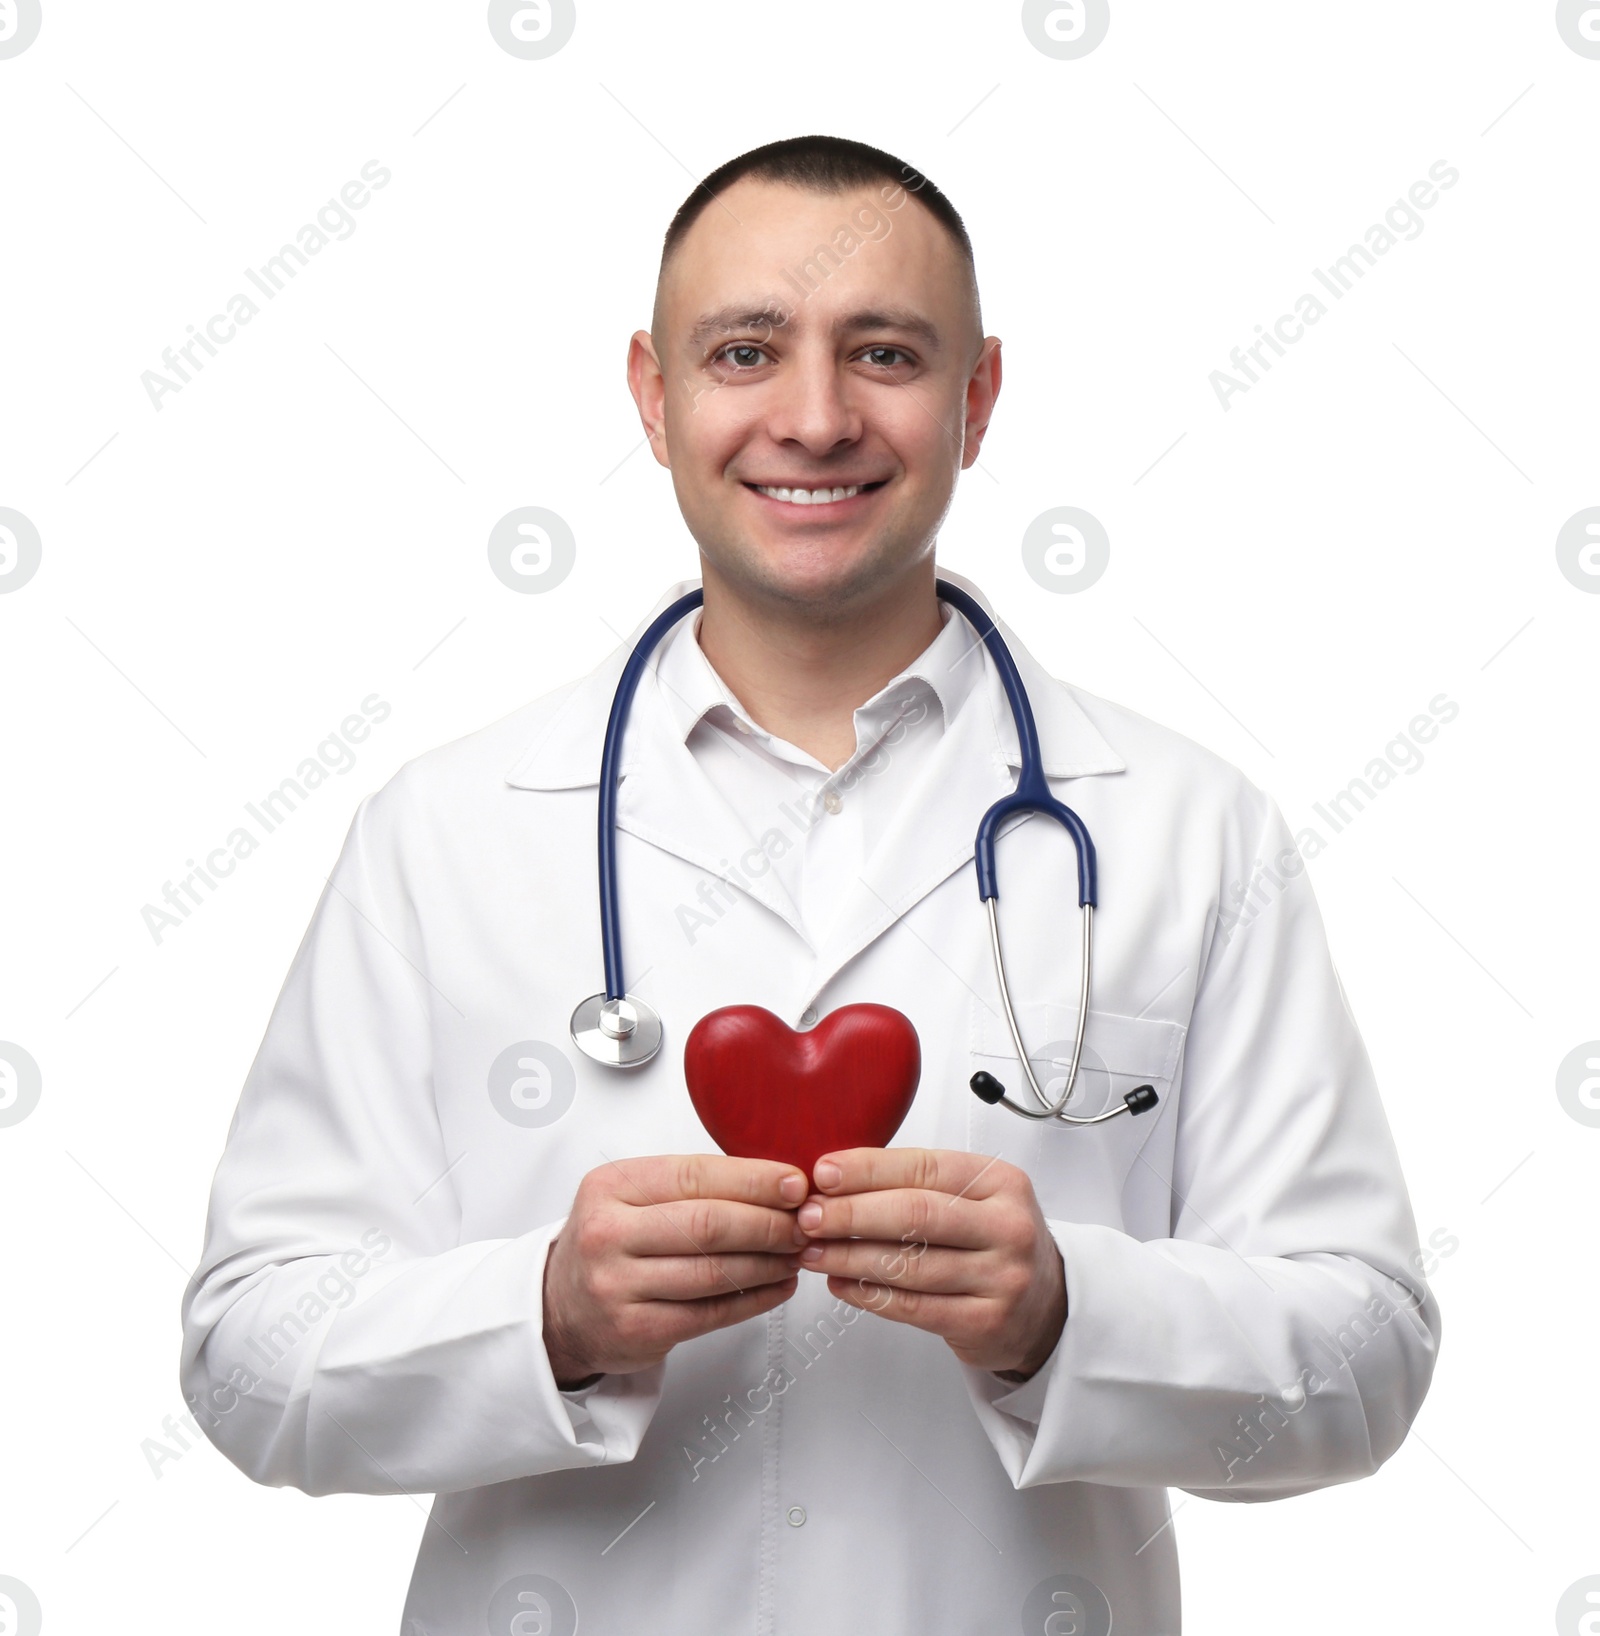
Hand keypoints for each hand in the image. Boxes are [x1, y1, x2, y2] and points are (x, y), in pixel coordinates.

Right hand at [542, 1153, 808, 1386]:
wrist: (560, 1308)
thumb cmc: (608, 1243)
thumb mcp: (629, 1196)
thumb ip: (689, 1185)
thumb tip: (772, 1180)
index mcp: (611, 1187)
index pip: (694, 1175)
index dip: (753, 1180)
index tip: (794, 1183)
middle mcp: (608, 1234)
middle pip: (708, 1225)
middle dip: (769, 1222)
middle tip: (804, 1222)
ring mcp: (619, 1286)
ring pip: (714, 1272)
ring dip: (768, 1262)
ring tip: (796, 1253)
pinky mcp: (637, 1330)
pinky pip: (712, 1312)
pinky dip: (755, 1299)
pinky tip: (777, 1285)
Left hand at [793, 1148, 1066, 1378]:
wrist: (1047, 1305)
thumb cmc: (996, 1240)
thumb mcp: (976, 1196)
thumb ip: (919, 1183)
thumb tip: (838, 1177)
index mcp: (1001, 1182)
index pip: (924, 1167)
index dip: (867, 1170)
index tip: (823, 1173)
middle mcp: (1006, 1227)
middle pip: (914, 1215)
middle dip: (851, 1214)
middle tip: (808, 1216)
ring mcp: (1000, 1278)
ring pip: (908, 1265)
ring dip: (849, 1257)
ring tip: (813, 1251)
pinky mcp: (985, 1322)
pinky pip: (913, 1306)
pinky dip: (869, 1294)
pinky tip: (842, 1282)